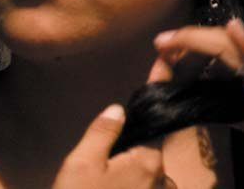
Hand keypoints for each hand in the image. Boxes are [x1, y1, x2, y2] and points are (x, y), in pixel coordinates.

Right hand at [52, 104, 174, 188]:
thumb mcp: (83, 163)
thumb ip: (102, 133)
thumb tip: (117, 110)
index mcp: (148, 162)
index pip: (154, 123)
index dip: (154, 96)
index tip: (161, 66)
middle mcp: (161, 181)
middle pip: (149, 149)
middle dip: (130, 147)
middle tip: (100, 161)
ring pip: (148, 172)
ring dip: (131, 169)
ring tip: (101, 181)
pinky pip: (146, 187)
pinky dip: (133, 184)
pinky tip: (109, 187)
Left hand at [152, 19, 243, 188]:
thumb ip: (238, 112)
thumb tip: (210, 107)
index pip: (222, 53)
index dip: (193, 47)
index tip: (166, 50)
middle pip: (221, 46)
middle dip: (187, 41)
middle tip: (159, 43)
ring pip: (232, 50)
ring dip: (197, 42)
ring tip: (171, 40)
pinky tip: (232, 29)